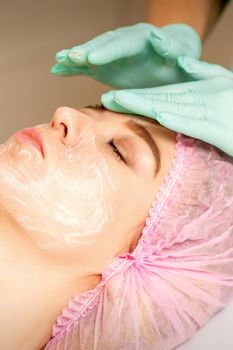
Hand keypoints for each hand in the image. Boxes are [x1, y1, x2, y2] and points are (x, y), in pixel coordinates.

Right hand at [51, 23, 200, 87]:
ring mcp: (112, 55)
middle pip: (102, 45)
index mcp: (141, 40)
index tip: (92, 58)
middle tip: (70, 57)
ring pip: (91, 53)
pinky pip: (86, 66)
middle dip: (86, 51)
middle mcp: (123, 44)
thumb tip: (160, 37)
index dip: (107, 51)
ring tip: (59, 60)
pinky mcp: (105, 66)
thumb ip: (171, 49)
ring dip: (75, 57)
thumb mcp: (181, 55)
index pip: (122, 43)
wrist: (171, 61)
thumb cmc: (179, 60)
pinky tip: (58, 69)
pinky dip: (72, 68)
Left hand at [101, 57, 232, 155]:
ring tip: (122, 103)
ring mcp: (211, 113)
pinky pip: (196, 124)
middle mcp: (201, 100)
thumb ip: (203, 73)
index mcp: (199, 92)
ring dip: (146, 106)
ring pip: (173, 108)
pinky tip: (160, 115)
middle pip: (161, 99)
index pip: (162, 94)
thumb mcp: (223, 82)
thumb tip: (184, 62)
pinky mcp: (221, 130)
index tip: (114, 97)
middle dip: (132, 99)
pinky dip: (179, 118)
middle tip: (106, 99)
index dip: (137, 95)